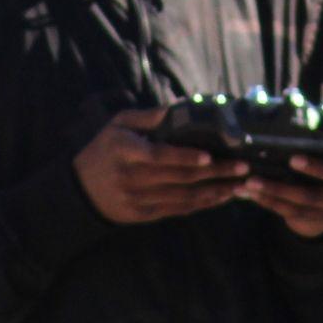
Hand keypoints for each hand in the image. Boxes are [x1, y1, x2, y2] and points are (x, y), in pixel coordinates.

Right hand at [73, 108, 249, 223]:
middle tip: (242, 167)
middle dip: (214, 173)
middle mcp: (131, 177)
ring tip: (240, 184)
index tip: (208, 156)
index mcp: (124, 150)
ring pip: (183, 197)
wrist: (80, 190)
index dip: (183, 158)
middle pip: (179, 178)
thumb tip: (181, 107)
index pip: (157, 156)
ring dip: (214, 191)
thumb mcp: (118, 125)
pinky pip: (177, 210)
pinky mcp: (143, 215)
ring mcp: (137, 199)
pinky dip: (201, 204)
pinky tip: (220, 197)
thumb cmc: (104, 150)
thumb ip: (149, 117)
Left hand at [239, 129, 322, 239]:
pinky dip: (270, 202)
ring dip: (279, 190)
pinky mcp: (318, 219)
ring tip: (253, 181)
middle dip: (317, 168)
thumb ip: (321, 131)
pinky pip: (293, 212)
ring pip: (311, 199)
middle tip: (293, 159)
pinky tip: (252, 194)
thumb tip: (291, 99)